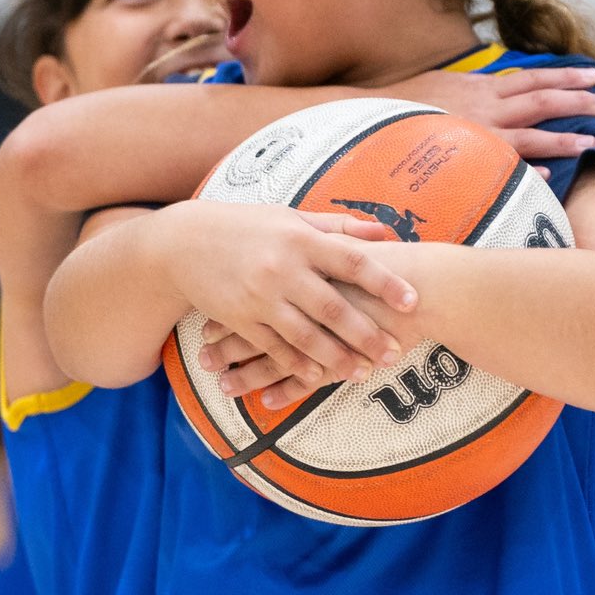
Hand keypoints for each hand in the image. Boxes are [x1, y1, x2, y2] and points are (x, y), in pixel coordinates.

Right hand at [164, 204, 414, 388]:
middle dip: (367, 334)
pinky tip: (319, 377)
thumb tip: (384, 231)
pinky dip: (297, 364)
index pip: (352, 262)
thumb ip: (338, 227)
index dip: (385, 282)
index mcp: (300, 239)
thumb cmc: (244, 226)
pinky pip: (274, 347)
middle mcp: (282, 268)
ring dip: (337, 358)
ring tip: (364, 373)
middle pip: (334, 307)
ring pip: (306, 335)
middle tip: (395, 352)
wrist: (182, 242)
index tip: (412, 301)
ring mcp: (260, 296)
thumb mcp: (290, 217)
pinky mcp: (240, 318)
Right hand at [385, 66, 594, 160]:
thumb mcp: (445, 85)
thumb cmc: (407, 106)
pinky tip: (548, 176)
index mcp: (481, 86)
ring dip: (564, 138)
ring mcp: (477, 133)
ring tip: (591, 142)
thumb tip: (497, 86)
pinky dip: (526, 169)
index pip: (532, 77)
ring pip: (531, 133)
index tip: (592, 74)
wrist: (372, 119)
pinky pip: (503, 164)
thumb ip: (475, 89)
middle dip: (578, 100)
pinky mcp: (465, 158)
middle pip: (542, 100)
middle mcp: (485, 106)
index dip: (564, 75)